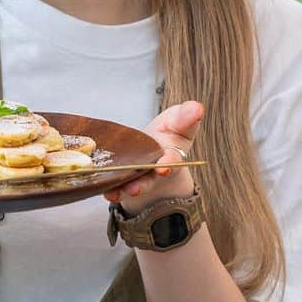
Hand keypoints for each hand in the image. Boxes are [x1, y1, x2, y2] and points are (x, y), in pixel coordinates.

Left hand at [106, 100, 201, 216]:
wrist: (152, 151)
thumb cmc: (168, 135)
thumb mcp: (178, 122)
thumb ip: (186, 117)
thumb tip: (197, 108)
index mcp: (170, 158)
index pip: (171, 162)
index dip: (168, 164)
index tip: (164, 168)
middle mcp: (153, 172)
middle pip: (148, 181)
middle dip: (142, 185)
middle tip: (135, 189)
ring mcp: (136, 179)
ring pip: (129, 187)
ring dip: (122, 191)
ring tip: (115, 193)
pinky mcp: (120, 181)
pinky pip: (114, 188)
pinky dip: (109, 190)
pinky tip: (104, 190)